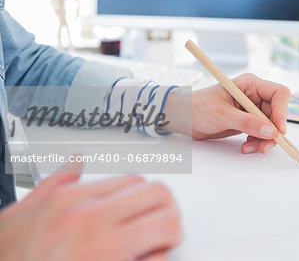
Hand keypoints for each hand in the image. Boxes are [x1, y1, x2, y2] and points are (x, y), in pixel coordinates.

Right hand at [0, 162, 181, 260]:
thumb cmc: (11, 252)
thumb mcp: (26, 211)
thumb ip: (56, 181)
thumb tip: (77, 161)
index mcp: (71, 200)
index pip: (134, 180)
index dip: (146, 193)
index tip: (146, 204)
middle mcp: (88, 220)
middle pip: (158, 194)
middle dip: (168, 206)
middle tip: (166, 219)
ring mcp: (101, 250)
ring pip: (166, 224)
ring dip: (171, 232)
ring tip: (163, 240)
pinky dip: (159, 259)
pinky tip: (149, 258)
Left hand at [164, 73, 290, 153]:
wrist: (184, 117)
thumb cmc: (198, 107)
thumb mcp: (222, 115)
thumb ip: (247, 123)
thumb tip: (270, 131)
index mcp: (250, 85)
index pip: (279, 93)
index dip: (282, 111)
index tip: (278, 129)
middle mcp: (254, 95)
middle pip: (277, 113)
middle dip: (272, 131)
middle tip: (264, 146)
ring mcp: (252, 109)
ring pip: (271, 126)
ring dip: (264, 140)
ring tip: (249, 147)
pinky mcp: (248, 121)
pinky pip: (261, 133)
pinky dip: (257, 142)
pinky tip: (245, 146)